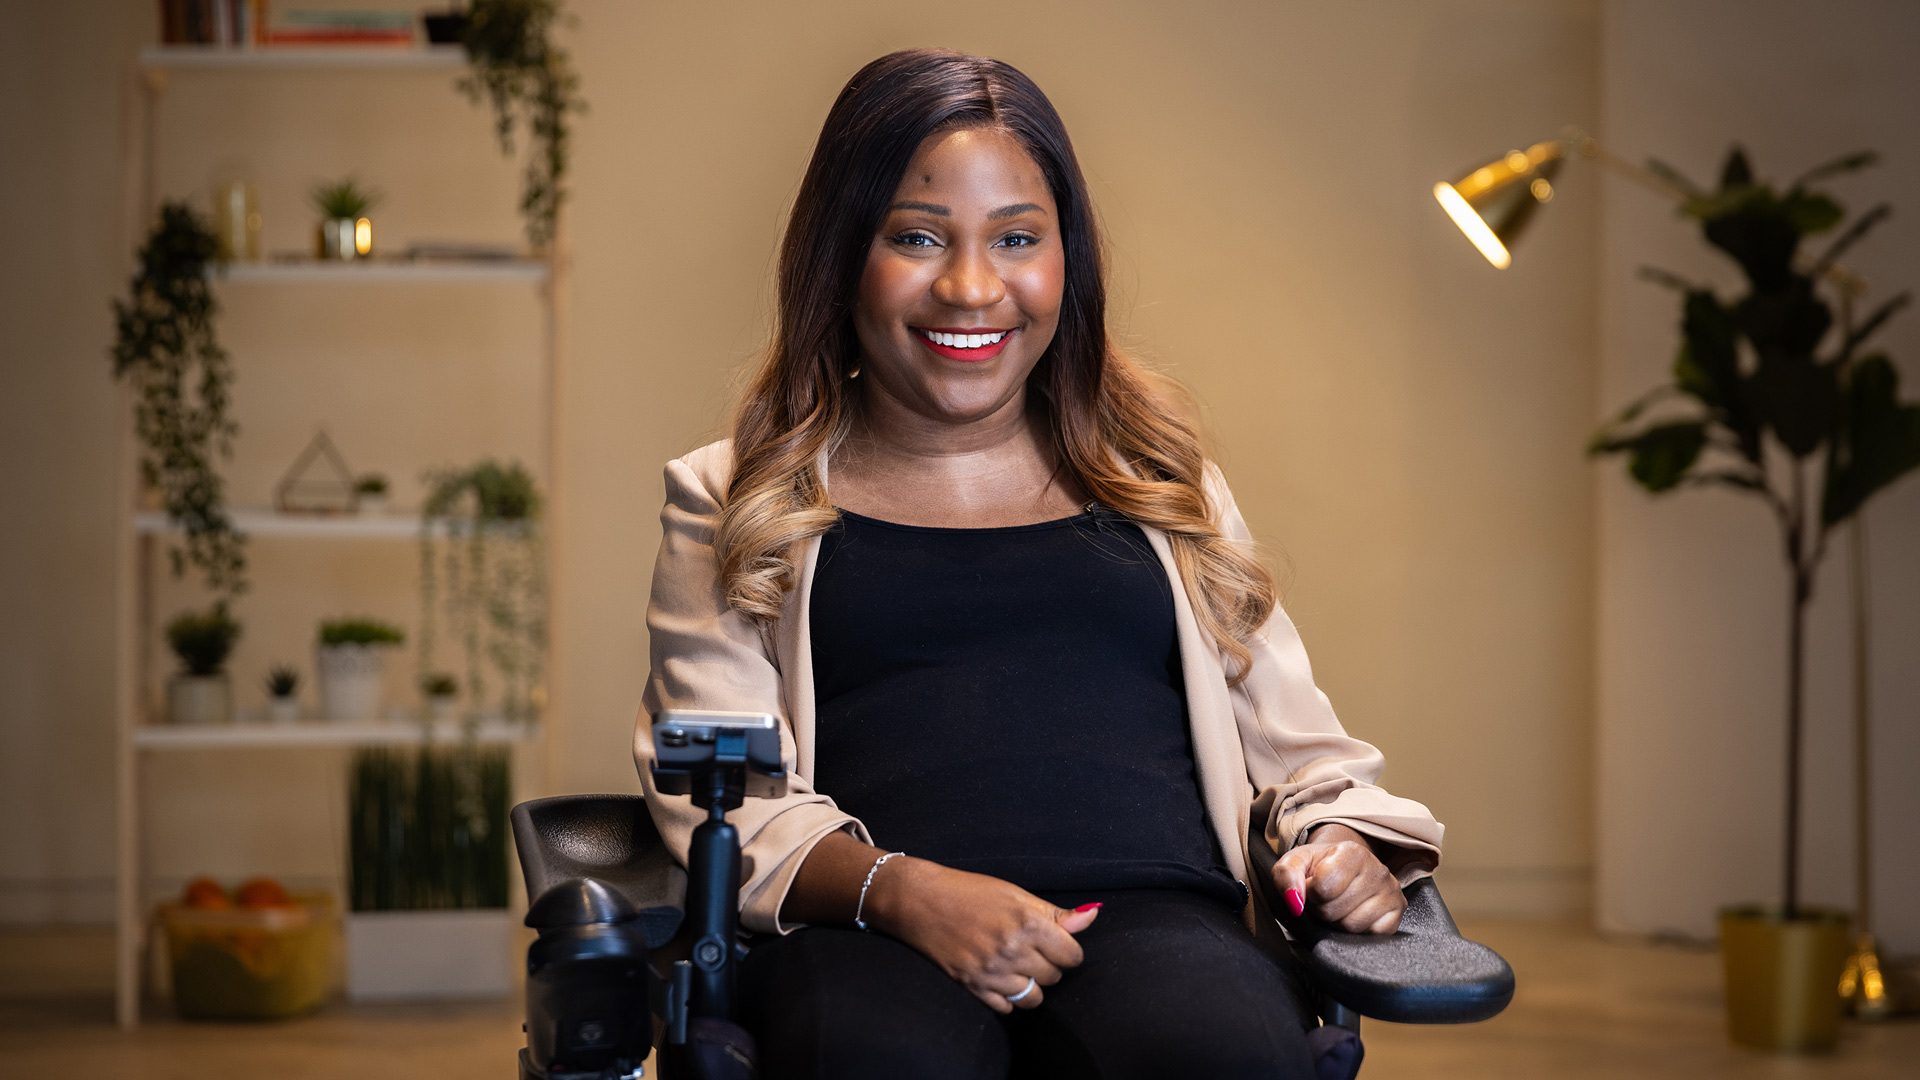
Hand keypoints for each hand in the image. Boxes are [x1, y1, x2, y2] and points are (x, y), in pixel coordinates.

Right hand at [866, 857, 1100, 1013]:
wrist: (921, 902)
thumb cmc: (970, 891)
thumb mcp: (1016, 893)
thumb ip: (1056, 913)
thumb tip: (1092, 916)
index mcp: (1028, 923)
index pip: (1072, 956)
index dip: (1066, 950)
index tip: (1055, 943)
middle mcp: (1012, 950)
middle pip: (1054, 977)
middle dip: (1048, 965)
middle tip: (1031, 949)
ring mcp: (992, 972)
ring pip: (1033, 997)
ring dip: (1031, 984)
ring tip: (1018, 967)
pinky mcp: (972, 986)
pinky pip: (1007, 1008)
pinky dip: (1008, 997)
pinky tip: (1000, 978)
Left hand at [1271, 822, 1405, 933]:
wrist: (1343, 868)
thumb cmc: (1318, 866)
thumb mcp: (1295, 862)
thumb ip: (1286, 875)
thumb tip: (1295, 902)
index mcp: (1352, 852)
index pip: (1323, 887)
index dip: (1310, 893)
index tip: (1312, 887)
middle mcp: (1378, 870)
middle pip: (1334, 911)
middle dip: (1321, 910)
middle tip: (1324, 899)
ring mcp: (1392, 893)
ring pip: (1351, 926)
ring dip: (1337, 922)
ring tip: (1338, 906)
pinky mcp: (1398, 915)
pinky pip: (1371, 936)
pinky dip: (1357, 932)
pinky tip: (1354, 915)